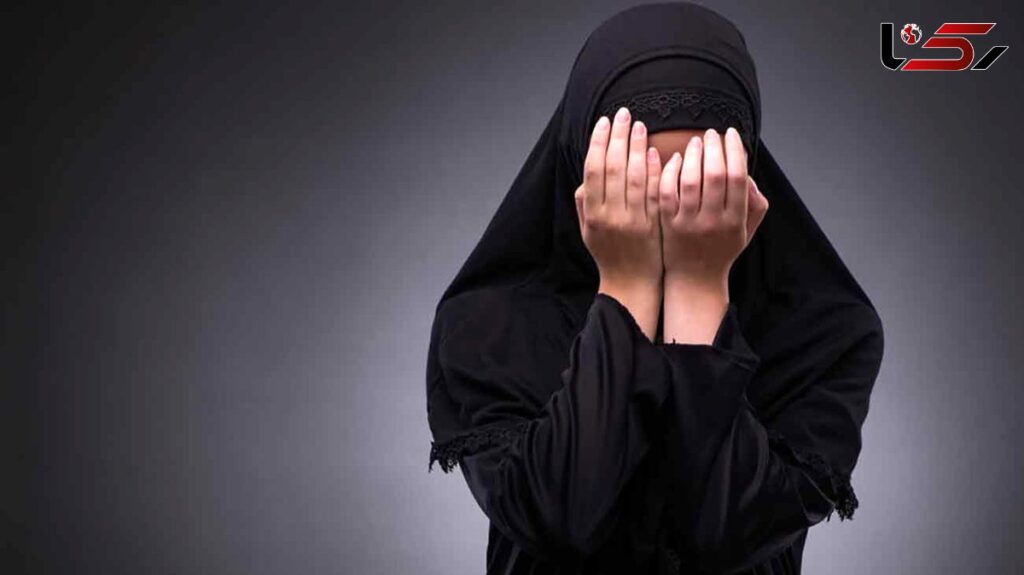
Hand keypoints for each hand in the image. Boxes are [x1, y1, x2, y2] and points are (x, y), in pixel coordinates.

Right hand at [575, 107, 663, 339]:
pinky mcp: (653, 225)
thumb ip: (585, 202)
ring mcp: (633, 220)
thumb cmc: (609, 254)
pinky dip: (653, 170)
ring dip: (636, 148)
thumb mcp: (588, 230)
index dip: (598, 143)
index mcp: (592, 214)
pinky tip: (654, 151)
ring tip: (639, 125)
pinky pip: (653, 192)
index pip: (593, 170)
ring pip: (634, 176)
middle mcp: (611, 216)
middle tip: (623, 114)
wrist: (631, 283)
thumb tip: (587, 176)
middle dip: (617, 137)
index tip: (604, 122)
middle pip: (613, 168)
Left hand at [658, 127, 768, 288]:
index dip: (734, 150)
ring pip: (689, 180)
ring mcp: (688, 223)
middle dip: (714, 147)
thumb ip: (755, 202)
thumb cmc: (722, 249)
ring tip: (695, 142)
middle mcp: (713, 222)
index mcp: (735, 220)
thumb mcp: (747, 229)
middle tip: (711, 133)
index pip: (737, 176)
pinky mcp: (667, 225)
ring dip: (692, 155)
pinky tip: (674, 159)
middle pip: (715, 174)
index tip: (730, 133)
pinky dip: (670, 171)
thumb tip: (746, 172)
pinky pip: (666, 192)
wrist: (695, 279)